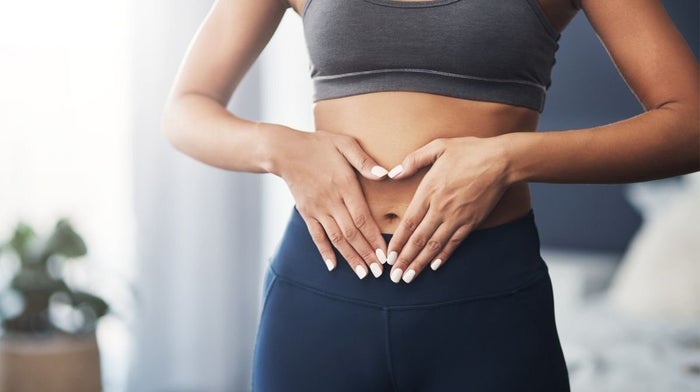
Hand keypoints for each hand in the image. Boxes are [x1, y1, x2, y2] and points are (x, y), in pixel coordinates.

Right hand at [270, 128, 388, 278]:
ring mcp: (317, 209)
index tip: (385, 254)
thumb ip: (365, 161)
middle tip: (380, 272)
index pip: (362, 217)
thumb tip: (385, 174)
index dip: (374, 238)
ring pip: (336, 238)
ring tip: (363, 274)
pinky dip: (324, 252)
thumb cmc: (319, 145)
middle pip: (351, 233)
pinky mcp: (306, 212)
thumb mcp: (345, 144)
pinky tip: (332, 266)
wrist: (285, 150)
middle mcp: (331, 201)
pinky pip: (316, 236)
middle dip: (367, 254)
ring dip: (350, 257)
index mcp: (344, 185)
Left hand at [385, 136, 510, 283]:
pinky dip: (443, 256)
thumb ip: (414, 160)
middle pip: (419, 239)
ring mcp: (457, 217)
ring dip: (421, 263)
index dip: (398, 242)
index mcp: (429, 190)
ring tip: (409, 278)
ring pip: (435, 245)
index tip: (389, 257)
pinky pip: (454, 243)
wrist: (502, 161)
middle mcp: (441, 208)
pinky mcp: (472, 222)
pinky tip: (434, 266)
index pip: (409, 222)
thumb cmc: (469, 150)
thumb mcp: (438, 147)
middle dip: (405, 260)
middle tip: (394, 277)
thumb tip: (394, 173)